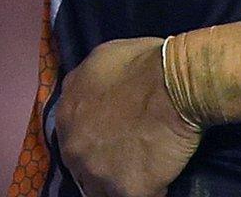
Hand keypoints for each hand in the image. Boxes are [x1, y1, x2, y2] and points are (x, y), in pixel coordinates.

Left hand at [58, 38, 202, 196]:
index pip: (73, 138)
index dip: (95, 139)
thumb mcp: (102, 58)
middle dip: (104, 163)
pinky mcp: (125, 191)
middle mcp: (73, 148)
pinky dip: (150, 189)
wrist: (174, 84)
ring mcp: (96, 173)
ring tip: (145, 167)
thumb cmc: (144, 64)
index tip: (114, 136)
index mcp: (66, 116)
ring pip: (104, 189)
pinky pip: (136, 196)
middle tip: (130, 154)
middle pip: (84, 168)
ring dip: (121, 180)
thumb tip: (92, 92)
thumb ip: (87, 82)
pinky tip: (162, 175)